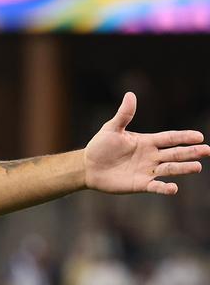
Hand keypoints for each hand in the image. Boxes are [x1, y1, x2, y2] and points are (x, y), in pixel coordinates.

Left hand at [84, 92, 209, 195]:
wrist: (87, 167)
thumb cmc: (100, 146)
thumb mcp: (111, 128)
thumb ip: (124, 115)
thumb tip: (130, 95)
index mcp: (147, 141)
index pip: (170, 138)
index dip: (184, 137)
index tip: (199, 136)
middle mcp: (151, 156)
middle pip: (175, 153)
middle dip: (191, 152)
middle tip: (207, 150)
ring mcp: (146, 170)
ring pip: (169, 169)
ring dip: (183, 168)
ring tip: (197, 167)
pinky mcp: (139, 184)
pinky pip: (155, 186)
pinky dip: (164, 188)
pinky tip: (174, 189)